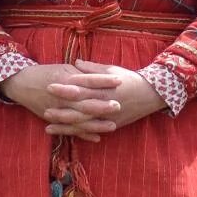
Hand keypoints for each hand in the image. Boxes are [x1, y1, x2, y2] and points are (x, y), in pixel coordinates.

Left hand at [38, 62, 164, 138]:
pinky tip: (65, 134)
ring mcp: (108, 117)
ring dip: (66, 125)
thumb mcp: (113, 69)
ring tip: (48, 125)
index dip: (65, 88)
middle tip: (44, 109)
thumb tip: (75, 62)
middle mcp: (106, 104)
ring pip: (84, 123)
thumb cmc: (130, 79)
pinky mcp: (111, 125)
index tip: (50, 86)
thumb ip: (93, 68)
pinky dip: (79, 134)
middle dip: (62, 110)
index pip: (82, 88)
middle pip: (80, 108)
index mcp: (104, 88)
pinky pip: (93, 131)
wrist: (151, 95)